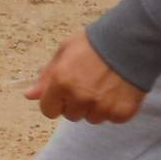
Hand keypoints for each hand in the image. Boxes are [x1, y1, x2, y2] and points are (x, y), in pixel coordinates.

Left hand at [26, 31, 143, 123]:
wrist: (132, 41)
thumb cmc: (95, 43)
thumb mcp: (64, 52)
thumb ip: (46, 77)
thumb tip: (29, 96)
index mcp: (61, 82)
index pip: (48, 110)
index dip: (56, 101)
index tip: (65, 93)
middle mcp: (79, 98)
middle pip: (71, 116)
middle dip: (76, 103)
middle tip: (89, 84)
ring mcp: (101, 107)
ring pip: (92, 119)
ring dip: (95, 107)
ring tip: (105, 86)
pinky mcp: (121, 113)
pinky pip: (112, 119)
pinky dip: (114, 108)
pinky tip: (118, 90)